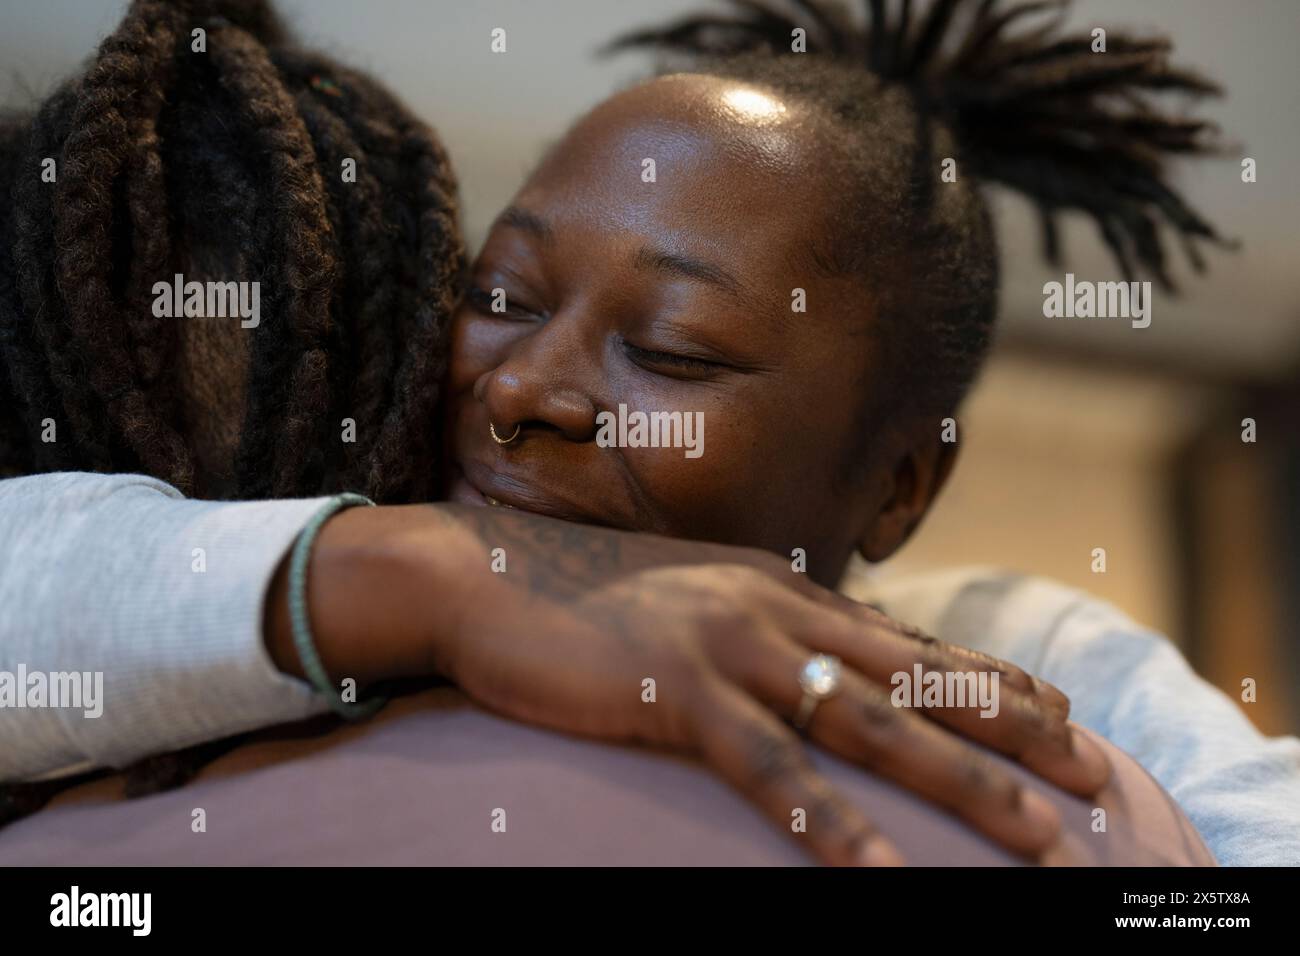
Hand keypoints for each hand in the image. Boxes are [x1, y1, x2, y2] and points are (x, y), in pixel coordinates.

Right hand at [422, 505, 1110, 864]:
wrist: (486, 575)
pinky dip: (830, 822)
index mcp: (782, 589)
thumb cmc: (586, 599)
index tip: (1061, 719)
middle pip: (919, 681)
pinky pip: (769, 768)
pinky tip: (880, 874)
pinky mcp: (676, 693)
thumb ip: (760, 626)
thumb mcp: (693, 602)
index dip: (992, 680)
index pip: (910, 640)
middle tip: (1093, 783)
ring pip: (871, 724)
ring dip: (961, 786)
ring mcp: (729, 648)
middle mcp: (774, 610)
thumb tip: (815, 661)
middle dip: (1015, 735)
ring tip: (1038, 841)